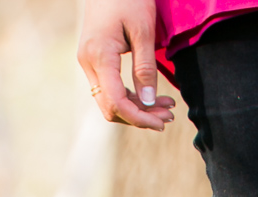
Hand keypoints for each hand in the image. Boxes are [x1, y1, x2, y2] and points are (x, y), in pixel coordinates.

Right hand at [76, 0, 175, 129]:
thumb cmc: (128, 0)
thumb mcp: (143, 32)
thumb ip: (145, 68)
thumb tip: (149, 101)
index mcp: (99, 56)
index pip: (116, 102)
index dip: (139, 118)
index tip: (163, 122)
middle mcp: (87, 62)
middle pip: (110, 106)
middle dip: (140, 117)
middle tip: (170, 115)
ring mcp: (88, 61)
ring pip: (109, 100)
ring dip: (138, 109)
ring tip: (167, 107)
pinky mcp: (94, 60)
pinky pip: (110, 88)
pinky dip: (131, 97)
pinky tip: (153, 97)